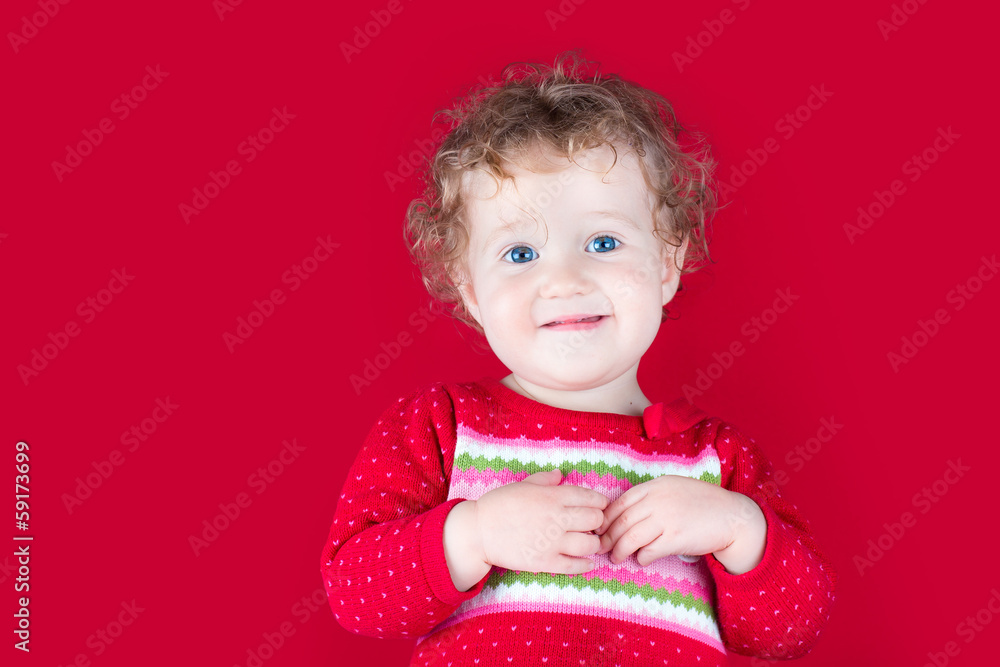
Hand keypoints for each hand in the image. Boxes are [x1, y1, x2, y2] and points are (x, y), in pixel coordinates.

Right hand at [474, 469, 608, 575]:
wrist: (478, 531)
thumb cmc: (499, 504)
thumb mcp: (523, 485)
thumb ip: (545, 480)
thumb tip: (560, 474)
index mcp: (553, 496)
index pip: (590, 498)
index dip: (599, 502)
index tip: (600, 506)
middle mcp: (557, 518)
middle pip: (595, 520)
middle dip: (598, 522)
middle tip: (594, 525)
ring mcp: (553, 542)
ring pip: (589, 544)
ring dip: (595, 543)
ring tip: (591, 543)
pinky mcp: (545, 562)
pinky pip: (574, 566)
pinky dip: (586, 565)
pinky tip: (589, 562)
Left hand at [595, 475, 766, 572]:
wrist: (732, 516)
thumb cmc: (702, 504)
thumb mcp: (674, 489)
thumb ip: (651, 497)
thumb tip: (623, 516)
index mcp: (656, 486)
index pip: (621, 501)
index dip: (606, 518)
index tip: (599, 529)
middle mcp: (658, 500)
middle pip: (622, 520)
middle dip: (607, 537)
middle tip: (601, 548)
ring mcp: (667, 518)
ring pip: (631, 537)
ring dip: (619, 550)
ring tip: (615, 558)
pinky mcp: (676, 538)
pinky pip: (649, 550)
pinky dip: (641, 558)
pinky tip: (641, 560)